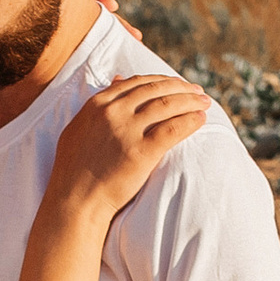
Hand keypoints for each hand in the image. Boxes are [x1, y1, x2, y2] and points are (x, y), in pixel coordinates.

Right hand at [43, 71, 206, 221]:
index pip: (137, 83)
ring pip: (167, 105)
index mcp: (97, 104)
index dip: (161, 81)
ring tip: (205, 103)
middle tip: (198, 91)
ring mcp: (126, 131)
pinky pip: (173, 129)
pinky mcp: (141, 152)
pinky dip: (190, 121)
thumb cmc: (75, 170)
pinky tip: (201, 120)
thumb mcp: (79, 128)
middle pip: (155, 90)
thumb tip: (118, 79)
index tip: (176, 85)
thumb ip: (99, 105)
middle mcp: (112, 112)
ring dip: (191, 101)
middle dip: (181, 87)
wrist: (74, 201)